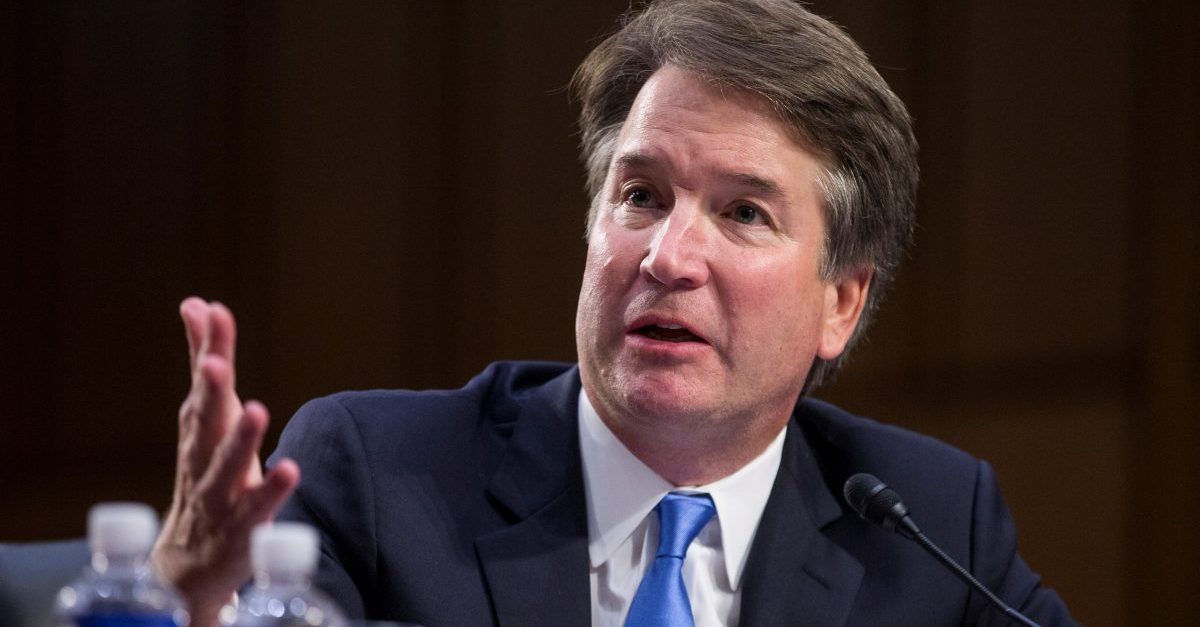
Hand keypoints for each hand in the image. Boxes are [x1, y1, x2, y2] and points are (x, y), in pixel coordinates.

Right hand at [151, 298, 300, 626]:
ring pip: (225, 465)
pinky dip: (271, 491)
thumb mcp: (205, 418)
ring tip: (257, 408)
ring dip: (240, 438)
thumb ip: (204, 364)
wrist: (186, 562)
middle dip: (209, 391)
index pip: (204, 382)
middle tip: (214, 362)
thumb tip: (197, 303)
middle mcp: (202, 457)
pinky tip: (290, 470)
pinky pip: (257, 508)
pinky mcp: (240, 528)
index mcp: (200, 427)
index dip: (206, 347)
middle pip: (205, 420)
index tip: (211, 310)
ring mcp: (218, 495)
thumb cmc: (204, 474)